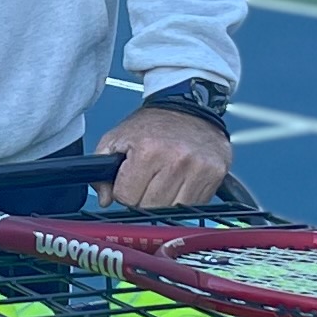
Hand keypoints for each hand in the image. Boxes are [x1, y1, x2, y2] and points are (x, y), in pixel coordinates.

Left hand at [104, 103, 231, 210]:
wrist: (189, 106)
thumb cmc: (152, 125)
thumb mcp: (118, 138)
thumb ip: (101, 170)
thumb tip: (104, 199)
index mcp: (148, 150)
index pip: (126, 197)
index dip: (124, 191)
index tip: (130, 180)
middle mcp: (176, 160)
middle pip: (149, 208)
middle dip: (143, 198)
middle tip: (148, 179)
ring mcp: (199, 168)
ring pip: (172, 211)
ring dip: (164, 201)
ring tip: (164, 179)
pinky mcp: (215, 174)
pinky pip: (194, 205)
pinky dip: (184, 198)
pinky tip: (181, 181)